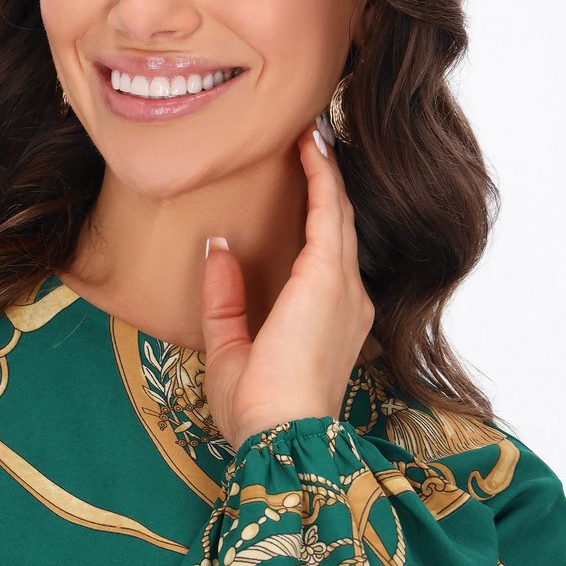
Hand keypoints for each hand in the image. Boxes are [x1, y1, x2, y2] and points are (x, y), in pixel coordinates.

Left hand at [201, 122, 374, 452]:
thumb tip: (217, 249)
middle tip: (310, 140)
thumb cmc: (259, 410)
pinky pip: (328, 210)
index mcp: (330, 321)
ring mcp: (344, 287)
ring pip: (338, 212)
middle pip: (339, 226)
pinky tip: (309, 143)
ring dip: (325, 169)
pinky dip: (321, 174)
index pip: (326, 256)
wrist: (280, 434)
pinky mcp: (329, 276)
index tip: (302, 179)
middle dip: (327, 182)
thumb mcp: (229, 348)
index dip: (318, 215)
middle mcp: (348, 300)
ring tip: (310, 131)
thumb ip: (225, 298)